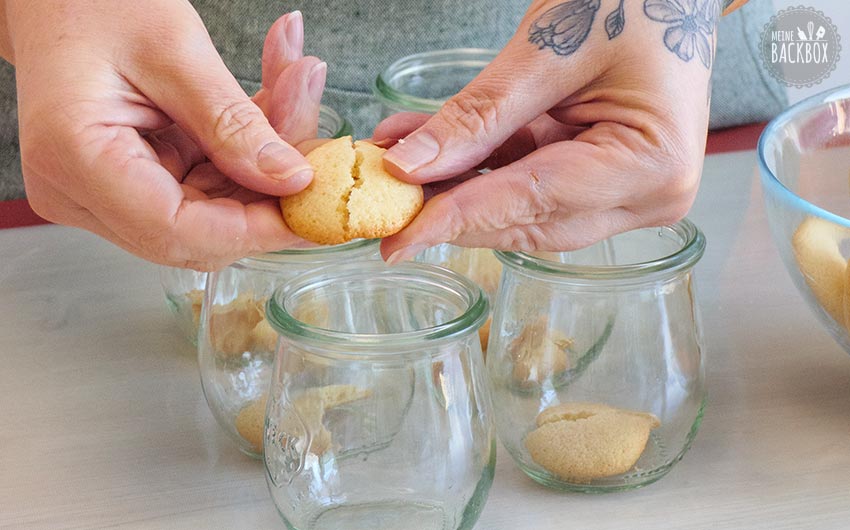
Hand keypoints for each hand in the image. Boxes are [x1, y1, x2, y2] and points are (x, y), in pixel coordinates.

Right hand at [7, 2, 324, 269]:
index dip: (257, 229)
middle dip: (271, 187)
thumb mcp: (173, 50)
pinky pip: (204, 181)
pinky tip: (274, 93)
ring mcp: (105, 192)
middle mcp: (82, 193)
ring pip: (214, 206)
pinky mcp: (130, 180)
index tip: (316, 206)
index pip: (178, 233)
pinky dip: (245, 146)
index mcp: (76, 162)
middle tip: (319, 136)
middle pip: (203, 228)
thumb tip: (292, 180)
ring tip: (296, 82)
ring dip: (266, 156)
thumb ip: (234, 123)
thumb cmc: (89, 2)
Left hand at [376, 0, 718, 262]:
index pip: (536, 200)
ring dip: (458, 188)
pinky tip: (428, 150)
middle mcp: (647, 194)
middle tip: (386, 208)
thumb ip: (479, 115)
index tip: (398, 237)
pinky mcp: (602, 176)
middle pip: (530, 220)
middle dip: (453, 211)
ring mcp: (627, 189)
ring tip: (398, 166)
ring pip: (524, 209)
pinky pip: (529, 181)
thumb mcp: (548, 51)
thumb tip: (410, 165)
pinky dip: (479, 166)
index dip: (459, 218)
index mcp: (653, 165)